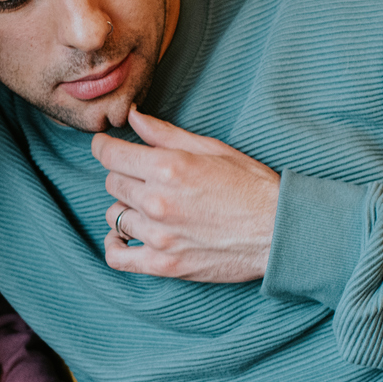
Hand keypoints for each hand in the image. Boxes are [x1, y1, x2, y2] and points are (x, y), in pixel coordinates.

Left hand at [93, 107, 280, 282]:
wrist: (278, 232)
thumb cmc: (250, 186)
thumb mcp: (211, 149)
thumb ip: (165, 134)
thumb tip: (132, 116)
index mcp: (168, 167)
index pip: (109, 154)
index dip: (105, 147)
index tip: (108, 147)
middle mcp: (157, 200)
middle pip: (112, 183)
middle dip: (125, 176)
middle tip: (146, 178)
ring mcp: (159, 235)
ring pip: (114, 215)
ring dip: (126, 208)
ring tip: (149, 207)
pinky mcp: (163, 264)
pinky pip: (117, 257)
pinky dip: (115, 246)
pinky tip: (126, 236)